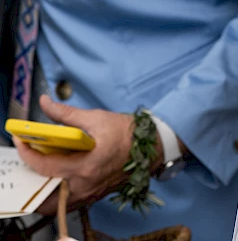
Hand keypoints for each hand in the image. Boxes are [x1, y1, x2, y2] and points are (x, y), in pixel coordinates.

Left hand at [13, 95, 161, 213]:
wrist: (151, 147)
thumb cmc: (126, 132)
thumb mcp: (96, 117)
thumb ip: (66, 114)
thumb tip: (45, 103)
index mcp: (85, 167)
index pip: (45, 166)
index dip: (27, 154)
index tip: (20, 140)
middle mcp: (85, 186)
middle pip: (46, 193)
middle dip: (33, 178)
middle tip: (30, 157)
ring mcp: (90, 193)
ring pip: (57, 200)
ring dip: (45, 185)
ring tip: (43, 164)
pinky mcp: (94, 195)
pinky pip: (69, 199)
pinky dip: (59, 188)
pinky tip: (60, 170)